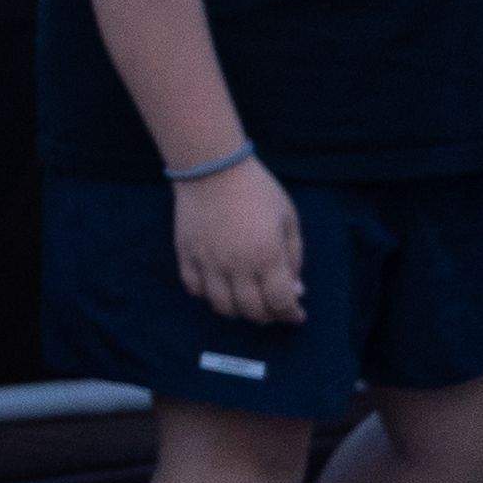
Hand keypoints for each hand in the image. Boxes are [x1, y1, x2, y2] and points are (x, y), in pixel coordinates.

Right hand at [173, 155, 306, 329]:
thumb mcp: (288, 220)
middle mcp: (237, 265)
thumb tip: (295, 289)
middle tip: (272, 307)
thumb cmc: (257, 189)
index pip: (281, 302)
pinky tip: (218, 285)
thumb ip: (294, 257)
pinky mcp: (186, 254)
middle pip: (252, 311)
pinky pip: (194, 288)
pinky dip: (207, 294)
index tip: (296, 314)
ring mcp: (207, 261)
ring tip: (245, 300)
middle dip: (267, 315)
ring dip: (237, 310)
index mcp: (267, 256)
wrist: (211, 167)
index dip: (291, 314)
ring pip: (222, 306)